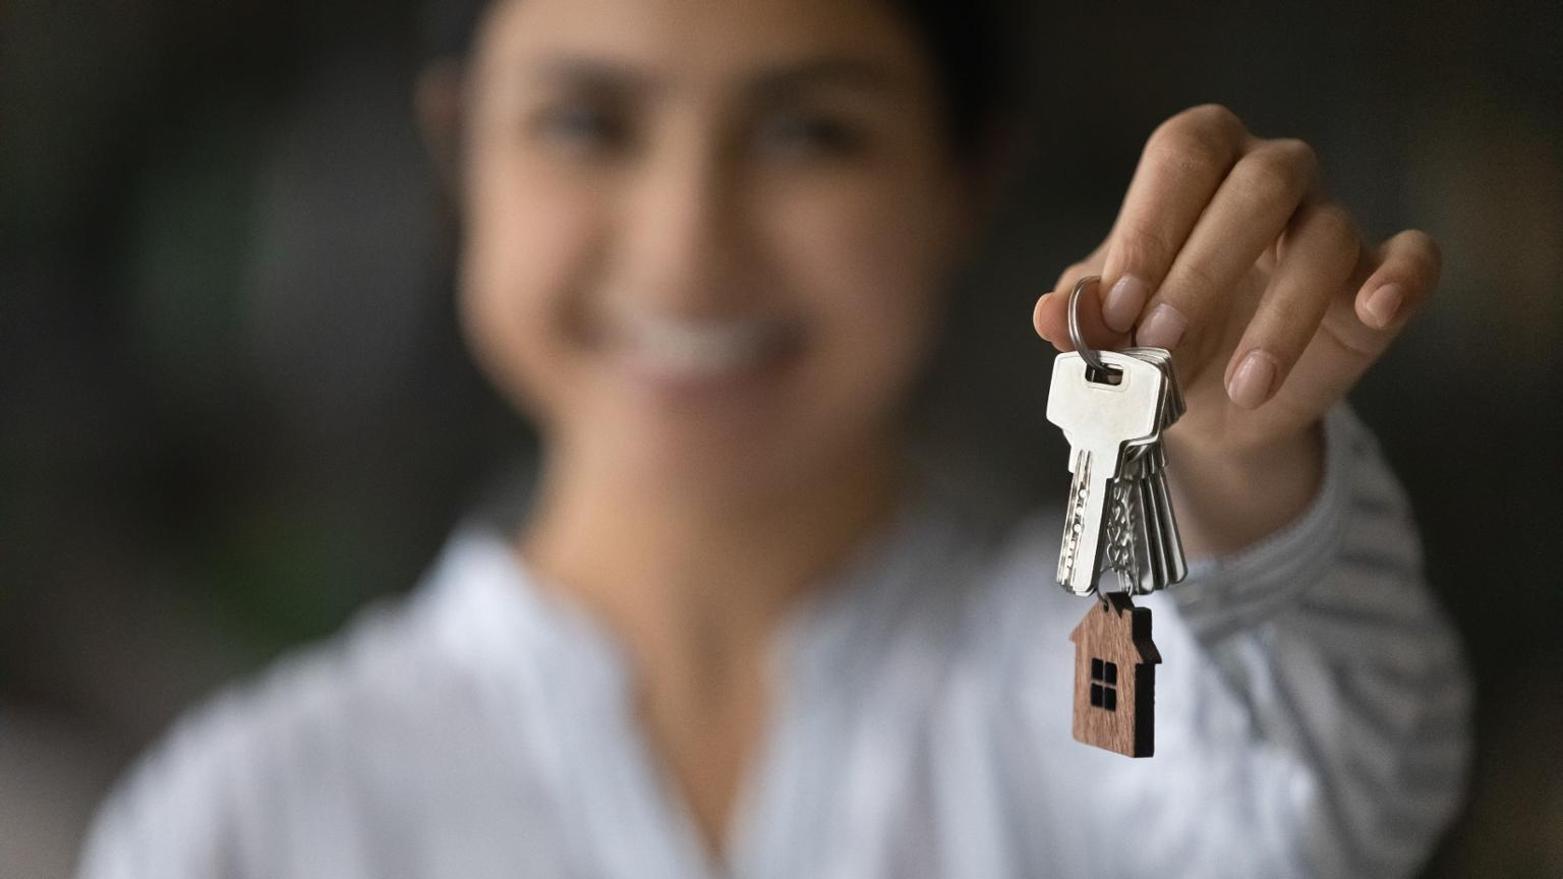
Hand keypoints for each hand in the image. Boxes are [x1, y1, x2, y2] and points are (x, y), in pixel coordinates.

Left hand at [1032, 104, 1439, 554]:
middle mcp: (1271, 176)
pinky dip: (1398, 279)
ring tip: (1241, 387)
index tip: (1116, 304)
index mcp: (1199, 163)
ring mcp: (1331, 222)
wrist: (1202, 407)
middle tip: (1162, 340)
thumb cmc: (1151, 338)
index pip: (1183, 155)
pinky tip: (1370, 310)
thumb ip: (1081, 315)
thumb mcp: (1107, 329)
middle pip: (1259, 183)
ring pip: (1326, 234)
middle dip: (1204, 267)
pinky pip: (1412, 259)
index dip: (1150, 226)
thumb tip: (1051, 314)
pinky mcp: (1380, 277)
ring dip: (1281, 316)